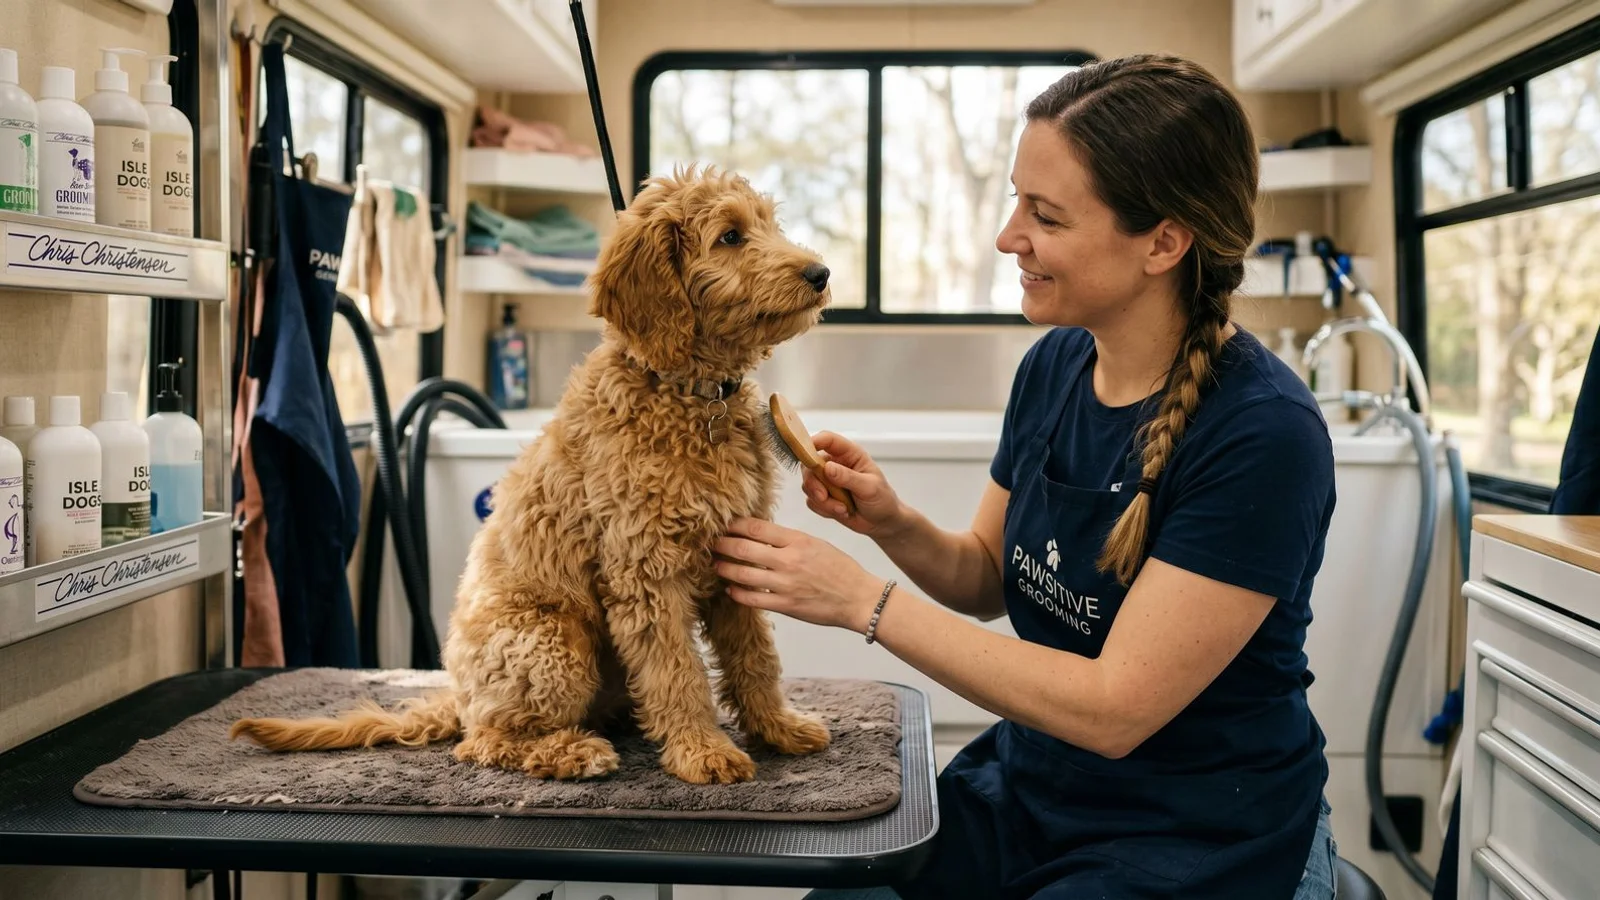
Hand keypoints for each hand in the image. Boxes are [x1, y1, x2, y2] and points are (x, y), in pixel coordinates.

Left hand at [714, 517, 885, 633]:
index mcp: (797, 541)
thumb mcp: (816, 544)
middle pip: (743, 548)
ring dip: (724, 568)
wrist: (859, 598)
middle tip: (710, 543)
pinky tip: (731, 588)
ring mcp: (785, 584)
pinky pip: (752, 599)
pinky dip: (737, 592)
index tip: (722, 524)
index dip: (733, 525)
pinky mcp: (786, 606)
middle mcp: (789, 560)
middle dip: (721, 544)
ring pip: (742, 574)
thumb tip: (760, 533)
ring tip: (716, 565)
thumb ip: (789, 539)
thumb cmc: (840, 569)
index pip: (756, 528)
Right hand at [804, 432, 904, 536]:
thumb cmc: (882, 499)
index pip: (827, 440)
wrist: (882, 521)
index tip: (805, 453)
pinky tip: (841, 512)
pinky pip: (811, 501)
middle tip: (823, 496)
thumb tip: (827, 468)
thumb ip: (848, 477)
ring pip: (808, 485)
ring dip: (823, 500)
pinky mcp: (823, 496)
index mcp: (849, 454)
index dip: (813, 442)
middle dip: (814, 483)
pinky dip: (824, 509)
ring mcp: (827, 481)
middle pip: (809, 463)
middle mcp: (835, 464)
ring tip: (843, 508)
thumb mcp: (869, 487)